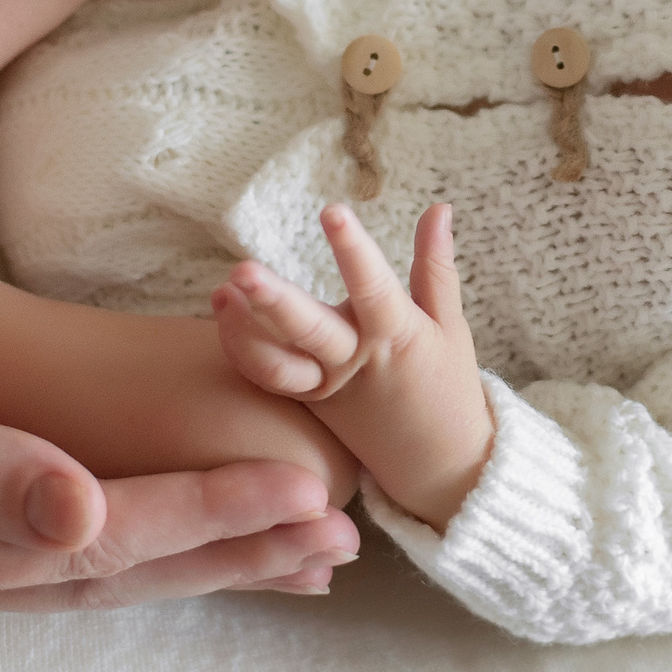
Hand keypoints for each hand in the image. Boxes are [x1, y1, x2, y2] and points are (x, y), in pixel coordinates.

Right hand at [0, 282, 361, 609]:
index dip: (209, 517)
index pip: (98, 540)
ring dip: (181, 557)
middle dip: (225, 554)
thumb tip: (87, 516)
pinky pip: (28, 547)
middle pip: (105, 572)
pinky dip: (109, 540)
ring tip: (280, 551)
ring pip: (75, 568)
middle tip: (341, 541)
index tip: (310, 497)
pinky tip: (140, 529)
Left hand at [211, 203, 493, 528]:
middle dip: (274, 301)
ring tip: (221, 291)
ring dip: (244, 330)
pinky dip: (243, 349)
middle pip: (309, 332)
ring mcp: (326, 388)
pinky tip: (225, 310)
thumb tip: (439, 207)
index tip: (332, 212)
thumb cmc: (447, 387)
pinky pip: (269, 380)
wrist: (437, 465)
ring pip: (278, 365)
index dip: (352, 250)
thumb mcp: (450, 326)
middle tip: (243, 270)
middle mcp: (356, 362)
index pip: (373, 288)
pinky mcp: (307, 404)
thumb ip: (436, 266)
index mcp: (397, 336)